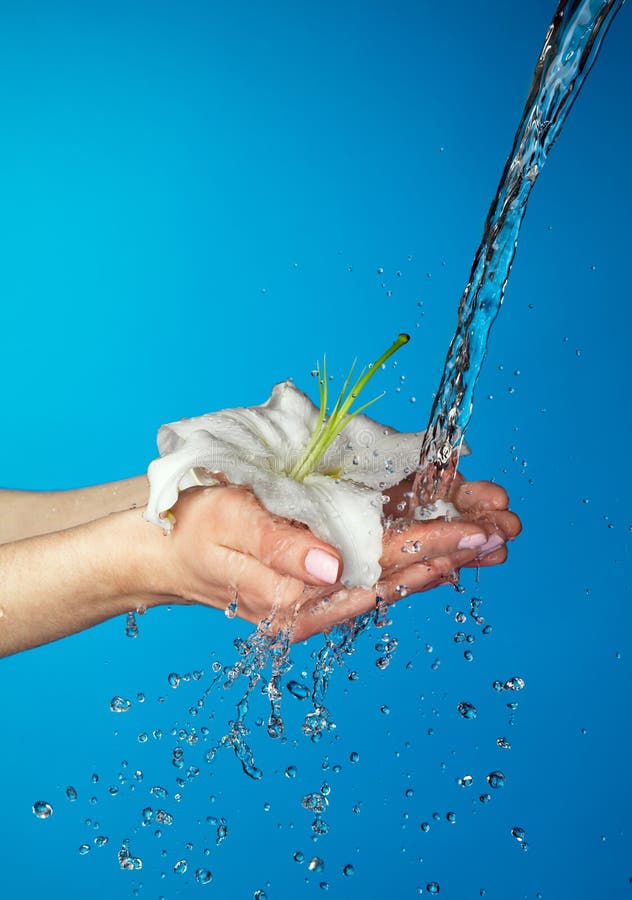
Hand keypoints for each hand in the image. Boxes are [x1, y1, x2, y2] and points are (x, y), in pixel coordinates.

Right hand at [137, 477, 520, 641]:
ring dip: (442, 559)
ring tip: (490, 540)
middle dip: (452, 555)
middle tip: (503, 533)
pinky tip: (443, 554)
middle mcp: (316, 603)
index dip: (429, 547)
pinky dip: (412, 560)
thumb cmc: (191, 531)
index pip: (377, 568)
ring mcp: (319, 595)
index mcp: (296, 595)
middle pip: (397, 578)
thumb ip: (278, 549)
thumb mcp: (227, 527)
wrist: (162, 552)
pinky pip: (374, 573)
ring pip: (392, 578)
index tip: (474, 532)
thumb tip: (333, 568)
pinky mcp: (318, 582)